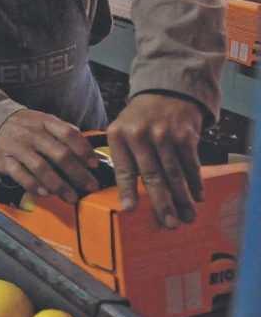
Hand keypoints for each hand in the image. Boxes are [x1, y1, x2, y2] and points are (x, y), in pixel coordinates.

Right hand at [0, 110, 99, 203]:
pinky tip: (44, 194)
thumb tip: (88, 152)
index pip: (69, 134)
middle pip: (60, 154)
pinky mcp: (2, 159)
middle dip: (78, 174)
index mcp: (44, 122)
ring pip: (41, 168)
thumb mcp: (41, 121)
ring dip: (59, 185)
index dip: (84, 150)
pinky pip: (20, 174)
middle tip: (90, 187)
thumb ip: (62, 133)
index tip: (94, 165)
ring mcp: (17, 146)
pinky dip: (33, 185)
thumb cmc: (22, 126)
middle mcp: (32, 133)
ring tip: (71, 197)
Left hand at [107, 94, 203, 228]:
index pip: (124, 169)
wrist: (164, 92)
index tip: (129, 209)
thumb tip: (126, 194)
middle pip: (152, 175)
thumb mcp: (121, 130)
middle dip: (162, 202)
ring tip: (186, 217)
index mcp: (118, 135)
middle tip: (169, 223)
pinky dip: (195, 182)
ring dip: (182, 198)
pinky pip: (191, 163)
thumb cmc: (139, 119)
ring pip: (174, 173)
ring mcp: (164, 134)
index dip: (127, 190)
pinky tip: (198, 197)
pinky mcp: (184, 134)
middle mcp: (140, 135)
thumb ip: (123, 157)